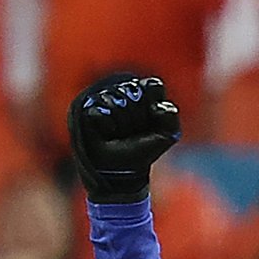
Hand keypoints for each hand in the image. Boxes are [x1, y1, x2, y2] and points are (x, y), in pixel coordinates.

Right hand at [67, 74, 180, 203]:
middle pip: (134, 91)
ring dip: (122, 123)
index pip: (153, 86)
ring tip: (119, 134)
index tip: (150, 123)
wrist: (121, 172)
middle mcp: (123, 92)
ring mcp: (104, 97)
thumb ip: (171, 116)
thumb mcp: (165, 136)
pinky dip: (107, 124)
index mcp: (142, 94)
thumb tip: (157, 105)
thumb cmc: (142, 152)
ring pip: (117, 98)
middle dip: (138, 118)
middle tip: (132, 133)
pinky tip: (107, 132)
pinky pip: (101, 107)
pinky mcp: (88, 106)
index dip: (153, 107)